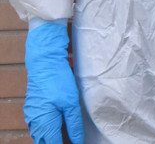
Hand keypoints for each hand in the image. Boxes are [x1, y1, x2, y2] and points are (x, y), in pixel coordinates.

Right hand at [24, 20, 83, 143]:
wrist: (43, 64)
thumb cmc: (58, 82)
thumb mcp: (71, 103)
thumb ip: (74, 124)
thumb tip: (77, 140)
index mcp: (45, 124)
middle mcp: (35, 123)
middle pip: (44, 141)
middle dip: (56, 143)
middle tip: (71, 141)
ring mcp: (31, 116)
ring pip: (40, 135)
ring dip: (50, 138)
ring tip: (65, 137)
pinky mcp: (32, 109)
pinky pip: (38, 126)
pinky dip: (46, 131)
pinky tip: (55, 128)